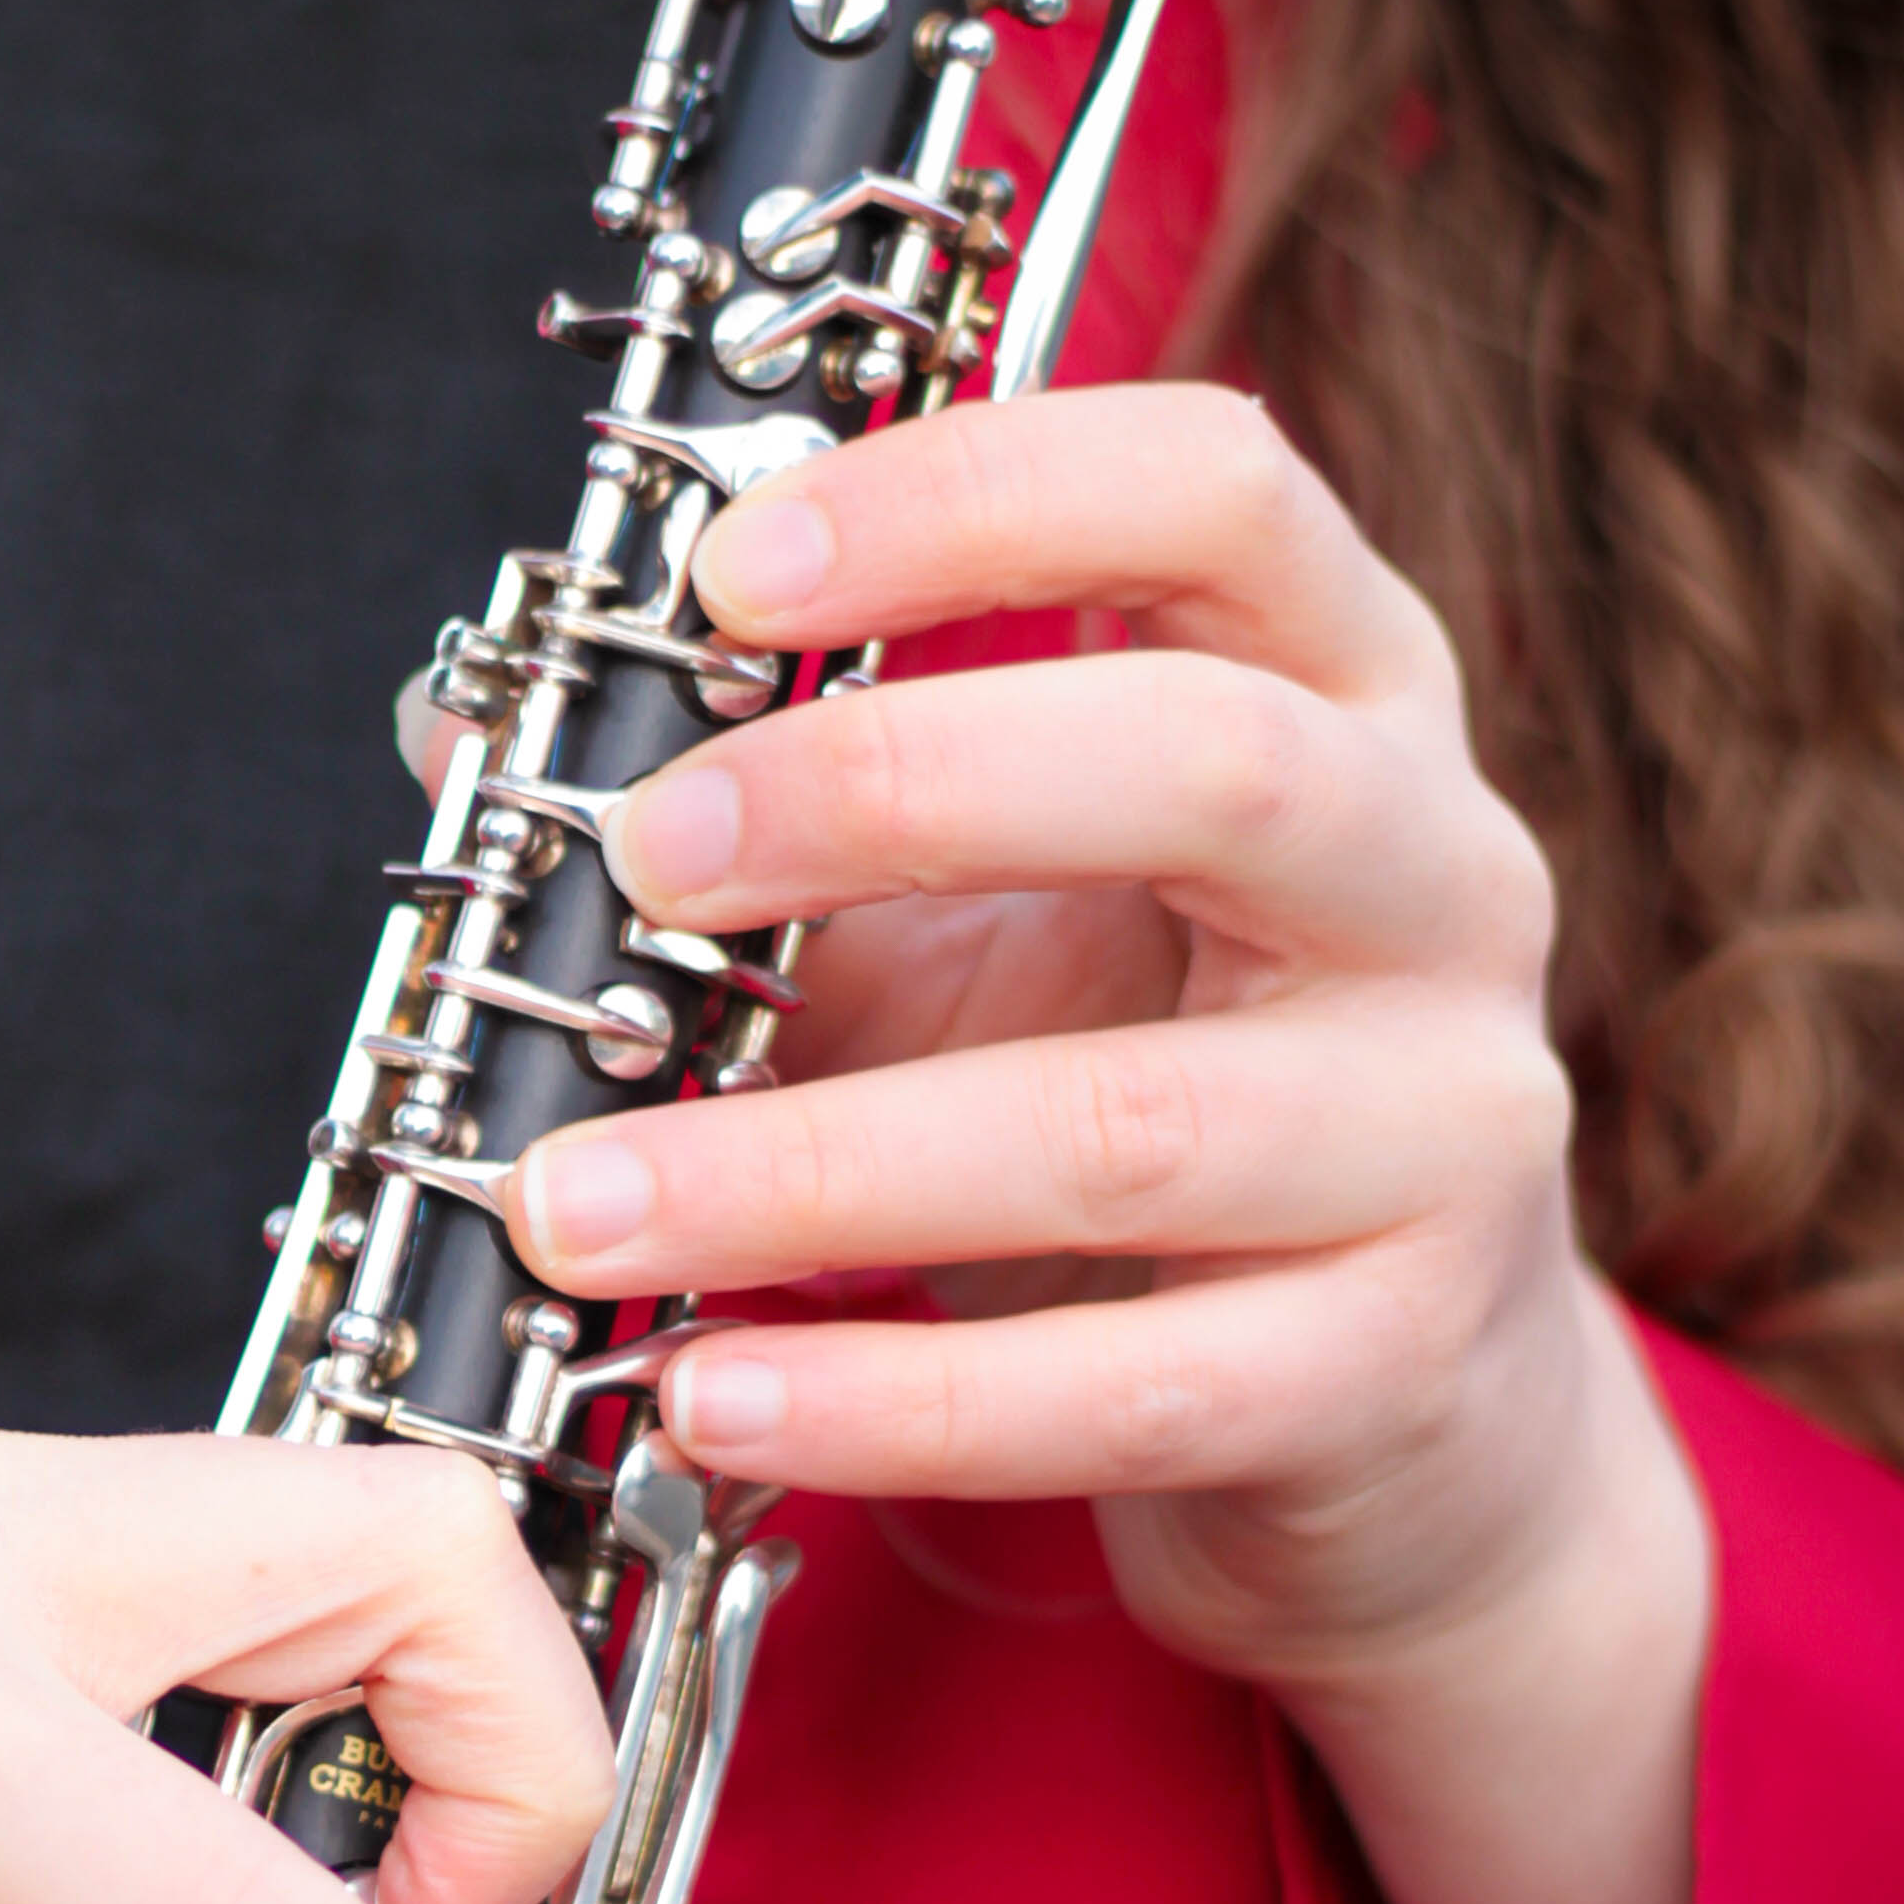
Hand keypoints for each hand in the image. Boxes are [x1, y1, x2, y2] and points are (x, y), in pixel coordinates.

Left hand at [496, 382, 1669, 1710]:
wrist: (1395, 1414)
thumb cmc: (1147, 1094)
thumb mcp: (967, 931)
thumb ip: (761, 843)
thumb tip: (462, 743)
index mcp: (1343, 694)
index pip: (1215, 489)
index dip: (974, 494)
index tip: (730, 572)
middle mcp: (1440, 881)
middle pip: (1209, 765)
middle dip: (889, 792)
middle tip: (637, 863)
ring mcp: (1440, 1132)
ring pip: (1124, 1129)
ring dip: (810, 1170)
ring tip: (575, 1210)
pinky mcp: (1393, 1369)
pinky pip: (1125, 1389)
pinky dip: (890, 1404)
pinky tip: (709, 1395)